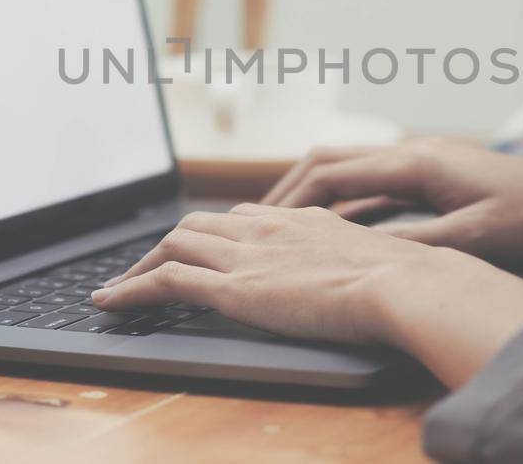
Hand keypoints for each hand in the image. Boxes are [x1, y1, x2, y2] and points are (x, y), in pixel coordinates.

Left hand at [94, 203, 438, 344]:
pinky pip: (165, 282)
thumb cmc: (411, 281)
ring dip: (139, 267)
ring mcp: (249, 255)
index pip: (244, 217)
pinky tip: (110, 305)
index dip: (217, 232)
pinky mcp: (234, 287)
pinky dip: (130, 291)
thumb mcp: (383, 260)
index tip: (204, 247)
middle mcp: (269, 228)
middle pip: (200, 223)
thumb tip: (377, 278)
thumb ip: (362, 262)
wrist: (407, 283)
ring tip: (117, 290)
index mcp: (303, 220)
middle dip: (169, 244)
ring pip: (173, 245)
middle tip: (149, 268)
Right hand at [261, 138, 522, 263]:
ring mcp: (430, 159)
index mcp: (417, 161)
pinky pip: (380, 180)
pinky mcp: (444, 173)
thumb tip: (355, 251)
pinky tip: (344, 224)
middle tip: (258, 220)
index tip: (259, 224)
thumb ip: (412, 243)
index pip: (332, 173)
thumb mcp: (473, 239)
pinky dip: (351, 198)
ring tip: (288, 222)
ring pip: (355, 167)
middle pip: (333, 160)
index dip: (290, 199)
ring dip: (319, 191)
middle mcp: (418, 151)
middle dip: (292, 188)